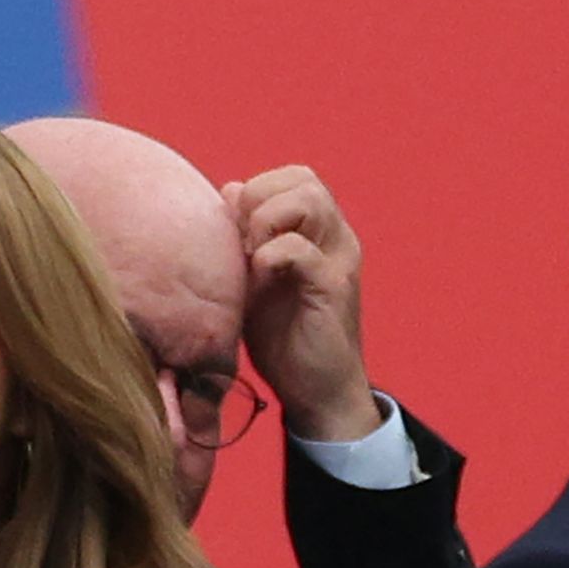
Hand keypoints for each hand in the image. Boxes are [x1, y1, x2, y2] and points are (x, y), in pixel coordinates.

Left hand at [221, 166, 381, 441]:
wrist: (316, 390)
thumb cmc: (281, 333)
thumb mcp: (254, 276)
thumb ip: (244, 234)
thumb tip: (229, 189)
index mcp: (320, 231)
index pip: (294, 176)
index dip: (257, 190)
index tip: (236, 229)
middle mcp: (336, 238)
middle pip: (303, 179)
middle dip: (260, 200)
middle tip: (242, 241)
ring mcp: (338, 260)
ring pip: (308, 200)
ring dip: (266, 222)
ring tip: (251, 257)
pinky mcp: (332, 288)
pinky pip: (299, 249)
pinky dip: (268, 257)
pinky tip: (258, 282)